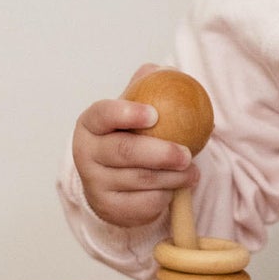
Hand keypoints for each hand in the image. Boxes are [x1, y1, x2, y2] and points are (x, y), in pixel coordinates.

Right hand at [72, 64, 200, 228]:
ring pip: (140, 180)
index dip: (127, 113)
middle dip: (160, 153)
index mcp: (90, 124)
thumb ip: (145, 89)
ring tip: (192, 171)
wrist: (109, 181)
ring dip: (173, 177)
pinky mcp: (109, 208)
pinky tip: (176, 188)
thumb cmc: (125, 136)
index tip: (154, 114)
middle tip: (186, 153)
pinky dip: (165, 196)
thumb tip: (163, 70)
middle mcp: (86, 154)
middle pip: (124, 152)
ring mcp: (95, 184)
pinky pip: (143, 204)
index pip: (103, 114)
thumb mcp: (130, 111)